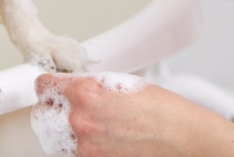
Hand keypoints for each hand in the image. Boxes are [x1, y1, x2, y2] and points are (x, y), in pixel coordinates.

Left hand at [32, 72, 233, 156]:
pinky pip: (75, 154)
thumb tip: (77, 88)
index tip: (48, 86)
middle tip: (70, 108)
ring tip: (92, 127)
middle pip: (44, 114)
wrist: (189, 144)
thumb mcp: (125, 84)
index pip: (44, 85)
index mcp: (86, 93)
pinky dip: (83, 148)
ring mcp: (85, 148)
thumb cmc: (168, 114)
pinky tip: (102, 142)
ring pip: (57, 137)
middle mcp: (79, 121)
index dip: (47, 84)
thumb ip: (93, 86)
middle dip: (55, 109)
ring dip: (67, 131)